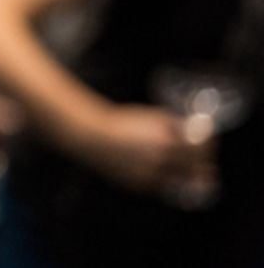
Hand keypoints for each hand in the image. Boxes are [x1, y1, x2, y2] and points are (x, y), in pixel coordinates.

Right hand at [70, 104, 216, 195]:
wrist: (93, 137)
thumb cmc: (123, 122)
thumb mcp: (153, 116)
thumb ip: (175, 125)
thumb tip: (194, 131)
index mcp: (169, 142)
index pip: (203, 149)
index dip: (210, 144)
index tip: (208, 140)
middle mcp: (165, 162)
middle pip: (199, 169)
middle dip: (203, 163)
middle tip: (201, 158)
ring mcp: (154, 177)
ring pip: (184, 183)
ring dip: (188, 175)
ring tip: (185, 167)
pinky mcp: (142, 187)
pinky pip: (164, 187)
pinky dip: (168, 180)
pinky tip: (162, 171)